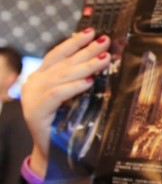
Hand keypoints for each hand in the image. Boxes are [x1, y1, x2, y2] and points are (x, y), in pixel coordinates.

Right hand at [20, 29, 110, 180]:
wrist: (54, 152)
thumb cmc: (68, 122)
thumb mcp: (74, 95)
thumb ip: (80, 77)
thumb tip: (104, 56)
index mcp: (41, 77)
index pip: (58, 54)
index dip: (74, 42)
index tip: (91, 31)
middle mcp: (34, 84)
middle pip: (63, 63)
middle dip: (86, 51)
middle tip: (106, 42)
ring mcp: (32, 98)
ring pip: (62, 76)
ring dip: (86, 66)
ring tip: (105, 58)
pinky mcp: (35, 112)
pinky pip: (57, 95)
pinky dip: (73, 87)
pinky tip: (88, 82)